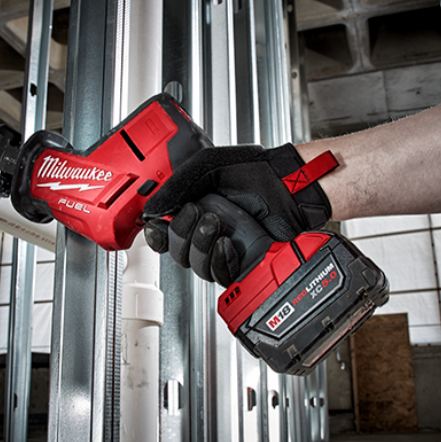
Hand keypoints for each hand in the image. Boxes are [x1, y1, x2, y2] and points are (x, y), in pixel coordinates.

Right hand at [143, 143, 336, 284]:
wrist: (289, 186)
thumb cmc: (256, 172)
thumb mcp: (208, 167)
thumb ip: (177, 186)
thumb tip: (151, 209)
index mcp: (193, 209)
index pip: (164, 233)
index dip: (157, 234)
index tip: (157, 225)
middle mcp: (206, 232)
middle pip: (177, 252)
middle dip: (182, 233)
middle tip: (198, 211)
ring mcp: (223, 249)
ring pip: (195, 265)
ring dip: (201, 245)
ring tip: (217, 222)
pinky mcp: (240, 263)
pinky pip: (219, 274)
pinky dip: (219, 259)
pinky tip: (227, 243)